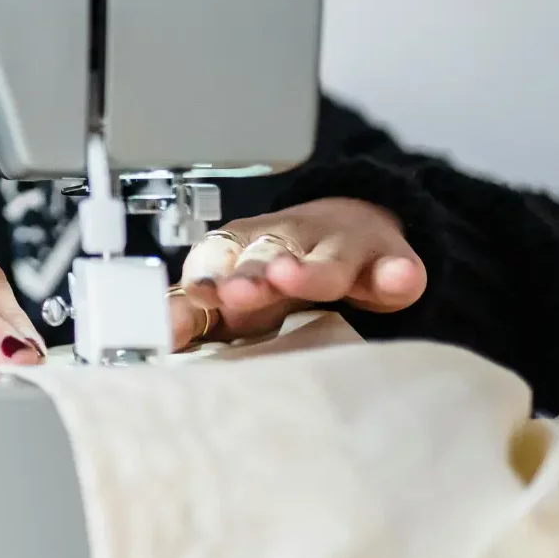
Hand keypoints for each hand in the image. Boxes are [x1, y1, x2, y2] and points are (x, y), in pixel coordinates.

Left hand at [177, 198, 426, 341]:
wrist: (351, 222)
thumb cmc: (280, 267)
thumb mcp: (236, 287)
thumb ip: (197, 313)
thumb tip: (161, 335)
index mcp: (243, 251)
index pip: (215, 261)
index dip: (202, 280)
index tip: (189, 299)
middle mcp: (287, 244)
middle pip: (264, 256)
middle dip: (247, 276)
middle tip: (233, 292)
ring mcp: (340, 250)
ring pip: (324, 260)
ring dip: (307, 270)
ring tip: (291, 278)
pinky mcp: (389, 261)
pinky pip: (394, 268)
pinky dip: (395, 274)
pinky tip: (397, 279)